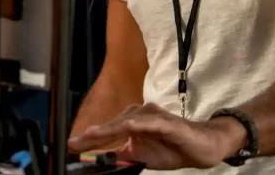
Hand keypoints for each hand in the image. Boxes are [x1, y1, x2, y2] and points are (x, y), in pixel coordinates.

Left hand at [67, 103, 245, 169]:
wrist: (203, 147)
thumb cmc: (172, 148)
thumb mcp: (143, 156)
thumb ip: (124, 155)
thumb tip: (103, 160)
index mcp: (133, 122)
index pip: (108, 131)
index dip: (89, 139)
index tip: (71, 146)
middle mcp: (141, 115)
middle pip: (113, 125)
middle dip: (93, 135)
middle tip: (74, 143)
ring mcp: (155, 118)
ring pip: (129, 121)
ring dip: (110, 128)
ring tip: (93, 134)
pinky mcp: (170, 124)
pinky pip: (153, 123)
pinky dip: (140, 124)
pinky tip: (129, 126)